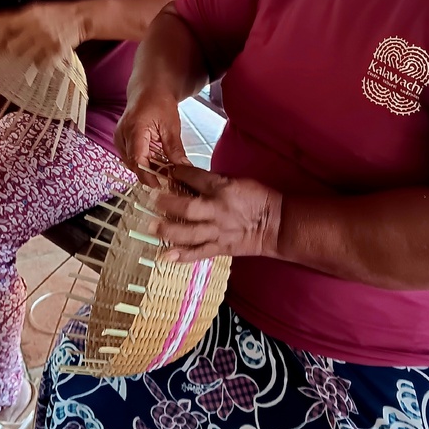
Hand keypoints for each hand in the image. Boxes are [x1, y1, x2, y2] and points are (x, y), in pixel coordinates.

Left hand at [0, 2, 84, 64]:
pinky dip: (37, 63)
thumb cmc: (55, 12)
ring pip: (24, 56)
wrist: (80, 18)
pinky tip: (38, 58)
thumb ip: (14, 15)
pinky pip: (40, 64)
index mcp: (29, 16)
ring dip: (22, 55)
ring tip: (25, 52)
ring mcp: (46, 43)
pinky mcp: (55, 53)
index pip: (4, 26)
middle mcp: (36, 29)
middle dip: (7, 48)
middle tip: (5, 49)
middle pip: (11, 46)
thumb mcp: (35, 8)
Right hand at [115, 87, 189, 186]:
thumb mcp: (171, 126)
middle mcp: (122, 136)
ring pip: (131, 162)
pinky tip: (156, 164)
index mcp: (134, 130)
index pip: (137, 160)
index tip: (160, 185)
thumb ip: (175, 149)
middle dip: (149, 174)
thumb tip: (185, 169)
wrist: (148, 90)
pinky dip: (143, 162)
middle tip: (167, 182)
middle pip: (133, 164)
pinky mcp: (121, 141)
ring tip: (164, 173)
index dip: (148, 176)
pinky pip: (131, 157)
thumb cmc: (160, 103)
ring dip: (146, 169)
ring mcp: (119, 139)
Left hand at [150, 165, 281, 261]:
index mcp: (223, 188)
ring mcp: (218, 231)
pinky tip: (166, 257)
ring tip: (151, 228)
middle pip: (187, 208)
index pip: (194, 178)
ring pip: (189, 232)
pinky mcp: (221, 247)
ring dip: (168, 231)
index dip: (178, 173)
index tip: (167, 171)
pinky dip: (182, 256)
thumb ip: (213, 182)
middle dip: (167, 204)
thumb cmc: (258, 198)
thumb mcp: (237, 181)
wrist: (277, 224)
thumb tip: (188, 179)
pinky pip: (199, 253)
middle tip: (152, 200)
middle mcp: (218, 210)